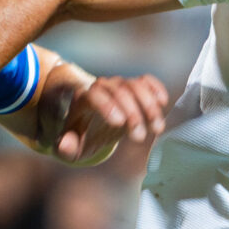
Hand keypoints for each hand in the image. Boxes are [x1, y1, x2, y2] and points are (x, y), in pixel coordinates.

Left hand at [41, 72, 169, 164]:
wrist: (91, 123)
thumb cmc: (81, 137)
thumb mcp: (71, 147)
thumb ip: (66, 148)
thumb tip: (65, 145)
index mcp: (83, 99)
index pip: (95, 95)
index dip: (108, 106)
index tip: (120, 124)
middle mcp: (101, 87)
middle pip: (119, 90)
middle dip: (132, 113)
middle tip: (139, 137)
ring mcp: (119, 85)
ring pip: (135, 85)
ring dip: (149, 105)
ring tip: (157, 128)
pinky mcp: (134, 86)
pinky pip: (146, 80)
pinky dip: (155, 88)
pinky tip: (162, 103)